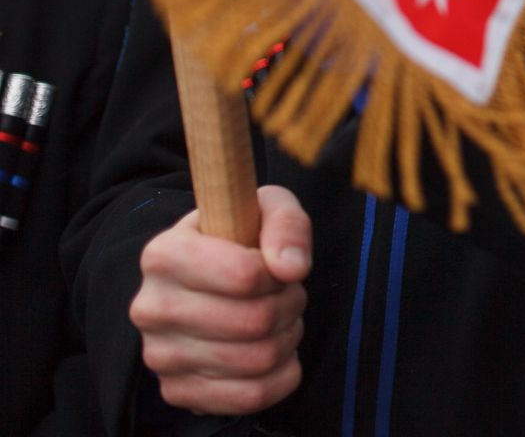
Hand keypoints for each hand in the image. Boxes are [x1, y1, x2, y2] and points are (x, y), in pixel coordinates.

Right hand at [130, 185, 310, 414]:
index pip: (245, 275)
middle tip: (285, 294)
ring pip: (258, 359)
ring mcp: (159, 355)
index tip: (276, 267)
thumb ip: (286, 224)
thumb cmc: (238, 241)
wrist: (204, 282)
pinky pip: (251, 396)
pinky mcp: (177, 391)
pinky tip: (274, 351)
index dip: (279, 273)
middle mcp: (151, 307)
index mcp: (164, 255)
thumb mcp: (265, 210)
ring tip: (277, 318)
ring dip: (287, 337)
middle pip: (256, 321)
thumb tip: (291, 268)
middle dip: (290, 305)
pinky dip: (282, 374)